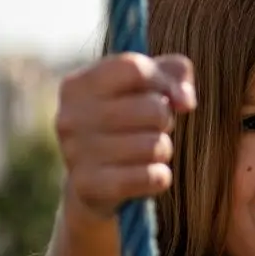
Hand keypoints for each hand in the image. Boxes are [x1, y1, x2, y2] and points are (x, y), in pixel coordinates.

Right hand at [54, 52, 195, 219]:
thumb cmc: (129, 120)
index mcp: (78, 85)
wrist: (95, 180)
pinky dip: (160, 177)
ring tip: (146, 151)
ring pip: (155, 146)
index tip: (166, 95)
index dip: (162, 81)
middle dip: (165, 120)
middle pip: (153, 108)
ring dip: (162, 150)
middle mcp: (70, 117)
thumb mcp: (150, 86)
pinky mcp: (90, 187)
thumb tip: (184, 100)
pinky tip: (145, 174)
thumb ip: (176, 73)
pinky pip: (152, 177)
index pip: (134, 68)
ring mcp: (76, 153)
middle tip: (152, 128)